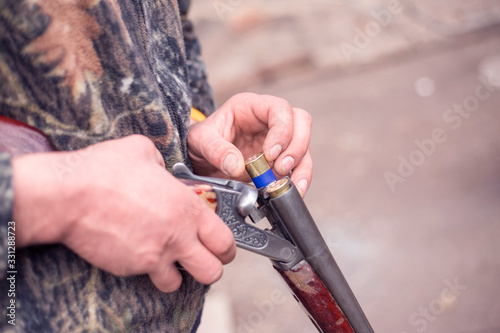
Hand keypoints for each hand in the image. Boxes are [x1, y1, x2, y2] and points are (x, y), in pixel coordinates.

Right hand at [12, 135, 235, 291]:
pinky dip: (151, 274)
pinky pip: (150, 279)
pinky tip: (142, 256)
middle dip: (211, 266)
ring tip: (170, 261)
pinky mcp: (133, 267)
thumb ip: (162, 164)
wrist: (69, 195)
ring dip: (179, 274)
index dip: (227, 246)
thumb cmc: (103, 170)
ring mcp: (156, 254)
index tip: (222, 246)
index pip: (225, 239)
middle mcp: (178, 234)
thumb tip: (161, 170)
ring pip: (182, 283)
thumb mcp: (142, 150)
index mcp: (187, 207)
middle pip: (214, 270)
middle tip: (202, 258)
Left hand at [188, 93, 312, 195]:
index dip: (282, 130)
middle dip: (296, 147)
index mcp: (251, 106)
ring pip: (304, 146)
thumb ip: (215, 150)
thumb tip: (236, 166)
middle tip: (280, 168)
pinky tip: (295, 191)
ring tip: (288, 184)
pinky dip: (300, 179)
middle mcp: (269, 120)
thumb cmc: (201, 142)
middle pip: (301, 122)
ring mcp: (278, 140)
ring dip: (301, 166)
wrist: (200, 159)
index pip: (279, 108)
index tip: (270, 154)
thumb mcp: (200, 141)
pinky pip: (299, 166)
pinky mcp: (280, 160)